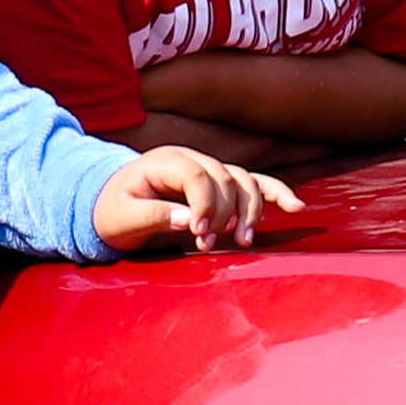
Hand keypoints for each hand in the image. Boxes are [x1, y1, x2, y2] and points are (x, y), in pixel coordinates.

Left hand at [92, 147, 300, 254]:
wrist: (109, 205)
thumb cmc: (111, 211)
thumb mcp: (120, 217)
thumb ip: (153, 216)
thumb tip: (189, 219)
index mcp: (165, 160)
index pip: (198, 175)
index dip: (205, 204)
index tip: (198, 233)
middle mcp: (192, 159)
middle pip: (227, 179)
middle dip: (224, 214)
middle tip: (206, 245)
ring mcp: (210, 170)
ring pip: (246, 182)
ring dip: (250, 212)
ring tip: (243, 241)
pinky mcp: (222, 185)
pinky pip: (256, 184)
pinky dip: (276, 194)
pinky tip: (296, 207)